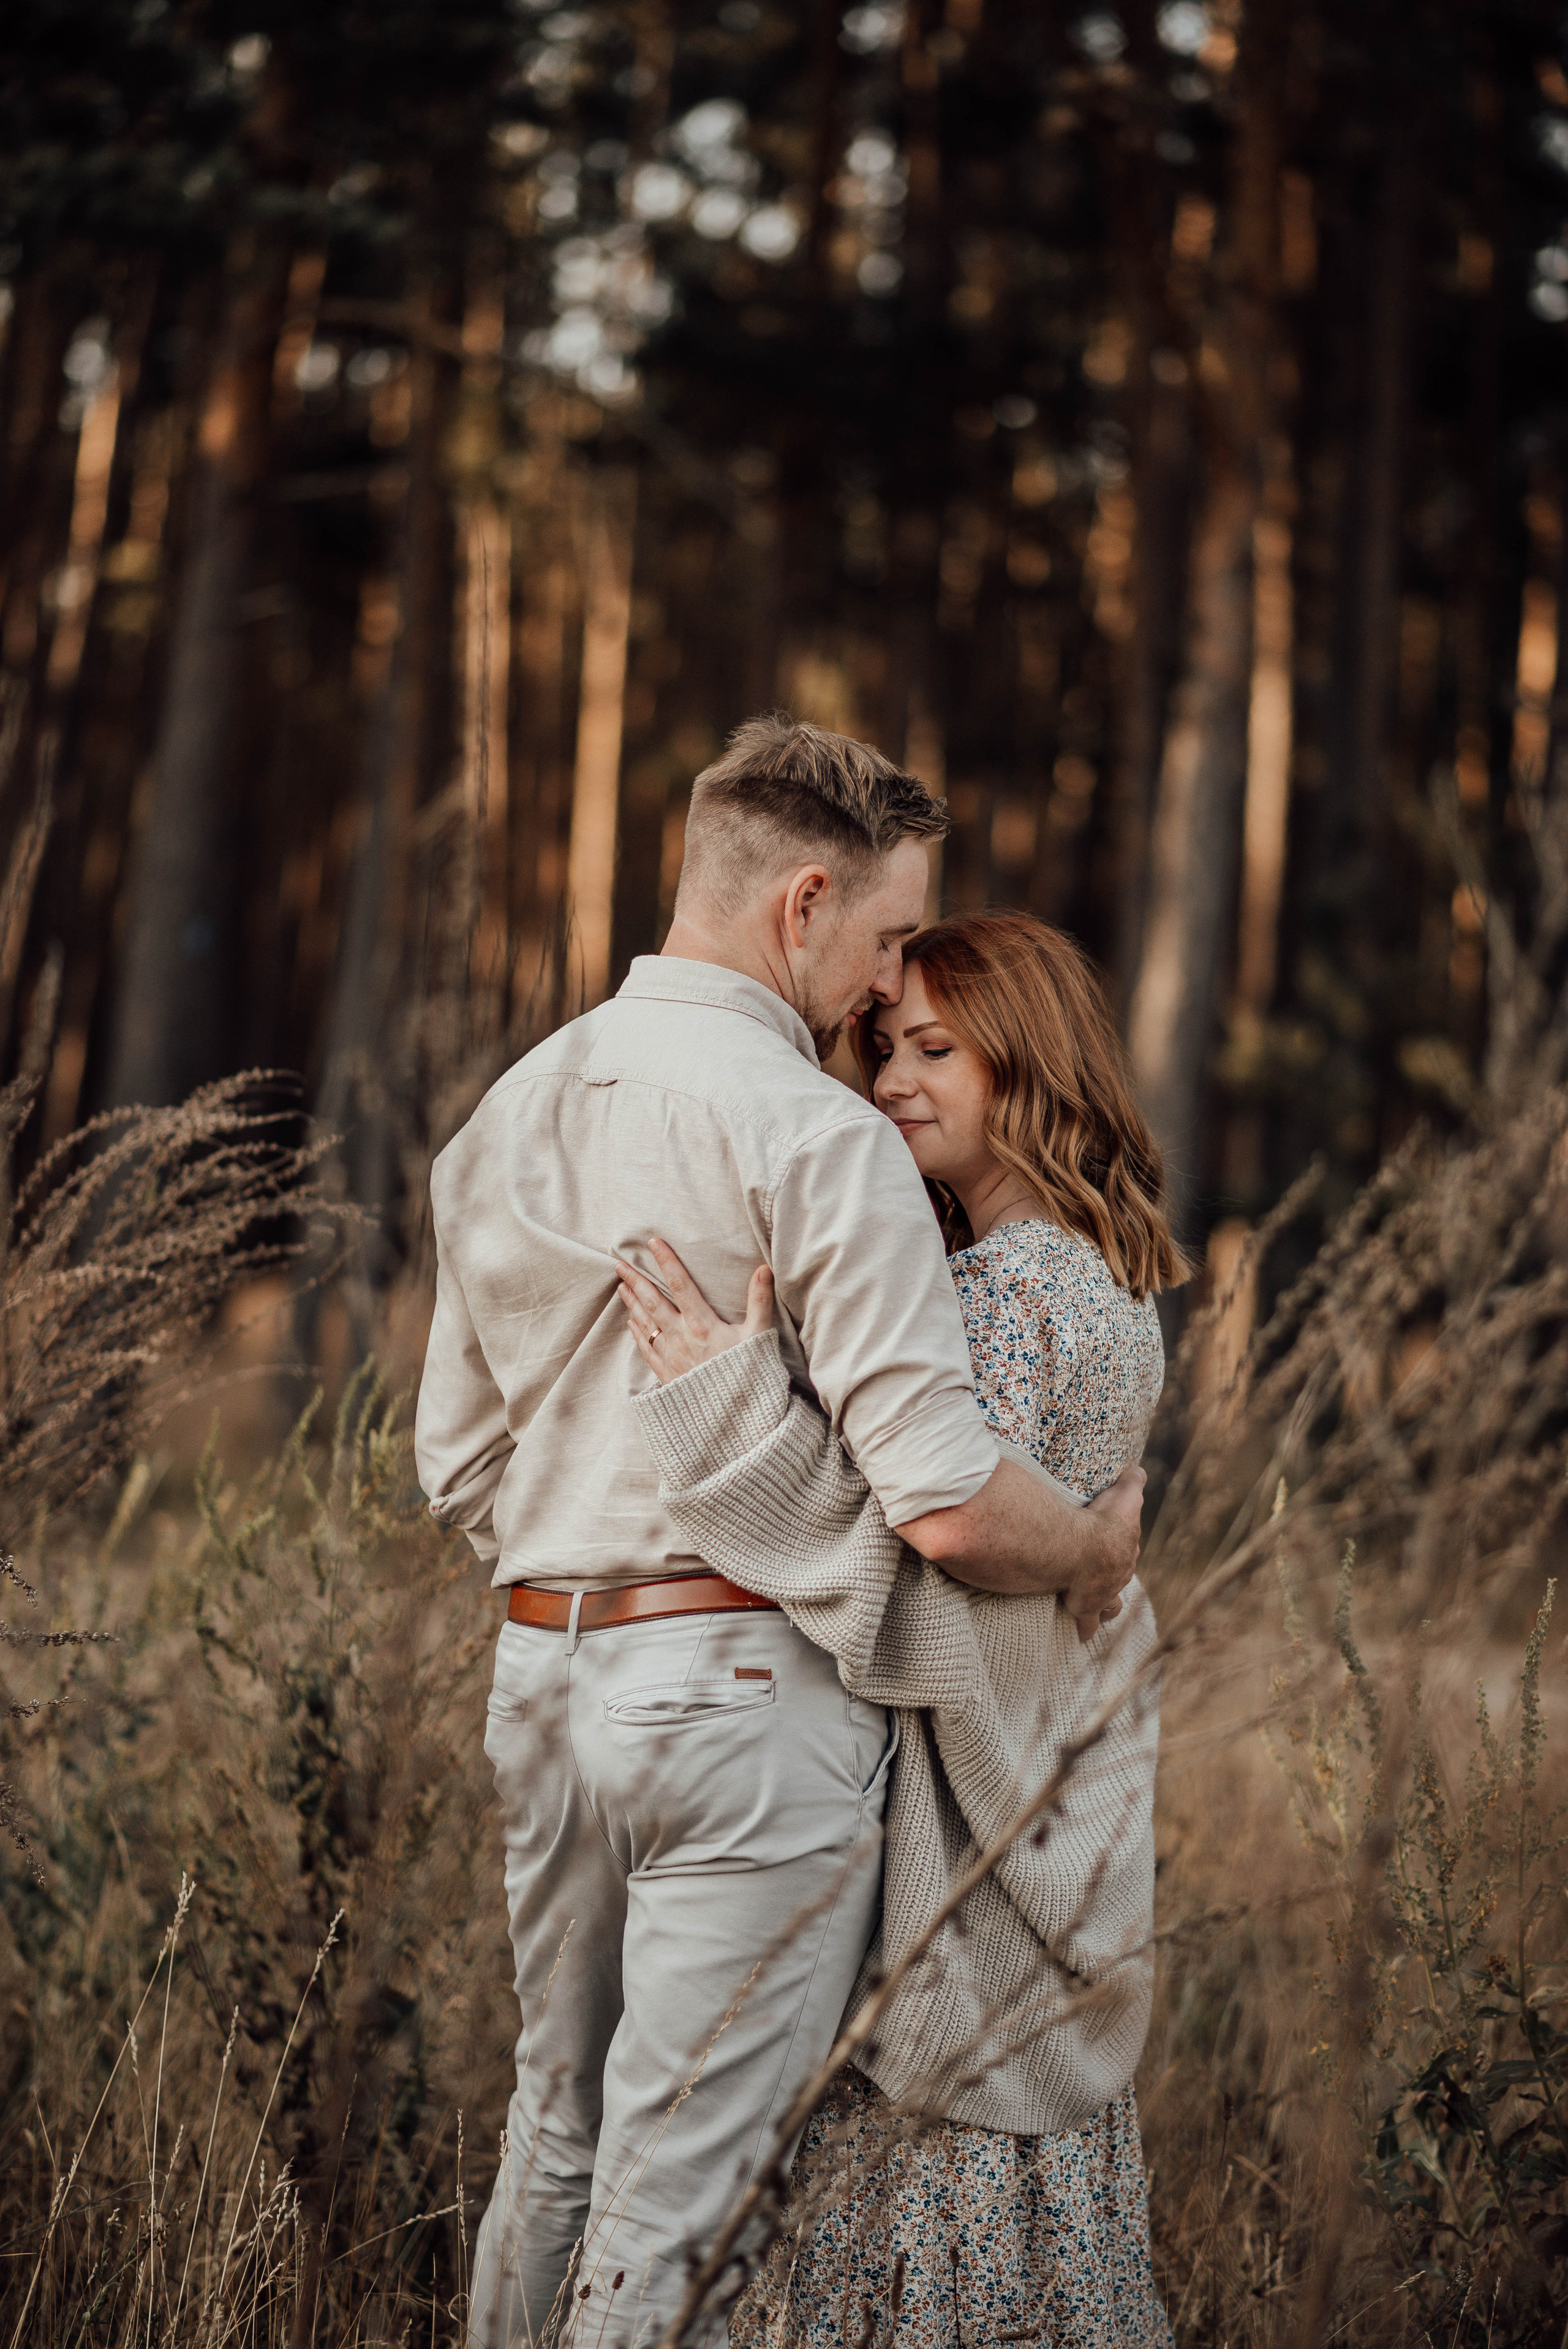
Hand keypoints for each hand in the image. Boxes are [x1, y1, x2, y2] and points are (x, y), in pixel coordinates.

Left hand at [615, 1238, 773, 1387]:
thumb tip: (764, 1269)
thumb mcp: (759, 1336)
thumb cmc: (749, 1376)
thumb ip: (760, 1301)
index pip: (681, 1285)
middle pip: (653, 1302)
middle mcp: (681, 1338)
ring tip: (620, 1286)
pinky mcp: (668, 1375)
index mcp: (702, 1325)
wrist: (734, 1419)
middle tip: (619, 1263)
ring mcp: (671, 1357)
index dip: (667, 1262)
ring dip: (631, 1303)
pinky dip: (637, 1333)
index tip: (653, 1243)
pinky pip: (646, 1349)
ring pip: (646, 1323)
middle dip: (636, 1281)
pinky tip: (631, 1323)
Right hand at [1067, 1465, 1144, 1642]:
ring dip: (1107, 1605)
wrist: (1085, 1549)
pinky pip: (1087, 1623)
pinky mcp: (1086, 1608)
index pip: (1127, 1549)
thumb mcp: (1125, 1494)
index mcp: (1128, 1549)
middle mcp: (1120, 1575)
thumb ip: (1132, 1481)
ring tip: (1099, 1606)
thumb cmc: (1104, 1520)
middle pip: (1119, 1576)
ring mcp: (1104, 1594)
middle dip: (1113, 1574)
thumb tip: (1138, 1470)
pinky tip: (1083, 1635)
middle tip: (1101, 1571)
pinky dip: (1086, 1628)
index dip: (1121, 1546)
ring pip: (1111, 1605)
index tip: (1112, 1542)